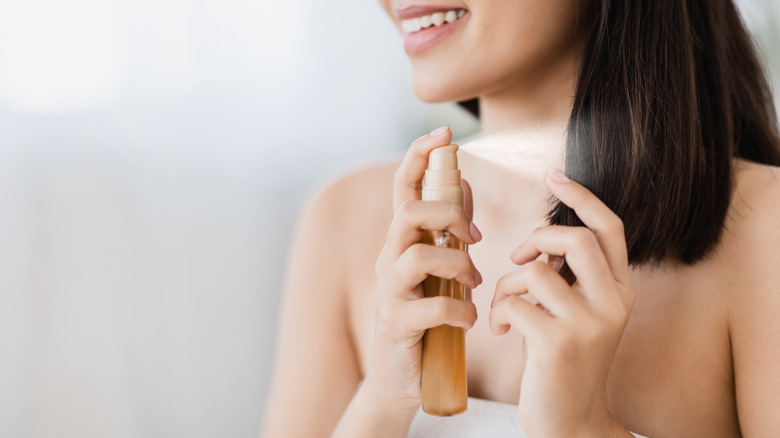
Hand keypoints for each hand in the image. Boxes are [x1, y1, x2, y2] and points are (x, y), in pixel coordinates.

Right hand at [365, 126, 482, 413]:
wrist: (404, 376)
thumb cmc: (427, 318)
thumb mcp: (439, 268)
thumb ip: (448, 228)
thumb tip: (463, 184)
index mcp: (402, 243)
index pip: (404, 188)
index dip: (419, 156)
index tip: (443, 132)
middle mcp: (389, 262)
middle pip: (407, 215)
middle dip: (447, 215)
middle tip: (475, 239)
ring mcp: (389, 294)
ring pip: (416, 257)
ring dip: (457, 265)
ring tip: (476, 285)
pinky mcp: (396, 326)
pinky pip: (429, 307)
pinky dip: (458, 310)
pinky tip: (469, 319)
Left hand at [489, 169, 634, 436]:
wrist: (569, 420)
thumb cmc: (563, 361)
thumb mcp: (576, 314)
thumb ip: (568, 277)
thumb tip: (541, 241)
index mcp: (620, 291)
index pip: (609, 228)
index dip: (581, 197)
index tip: (555, 175)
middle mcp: (614, 303)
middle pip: (576, 239)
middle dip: (536, 239)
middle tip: (518, 260)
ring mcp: (590, 324)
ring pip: (536, 272)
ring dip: (508, 285)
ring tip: (504, 309)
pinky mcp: (560, 344)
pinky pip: (515, 302)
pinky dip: (498, 312)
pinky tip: (500, 331)